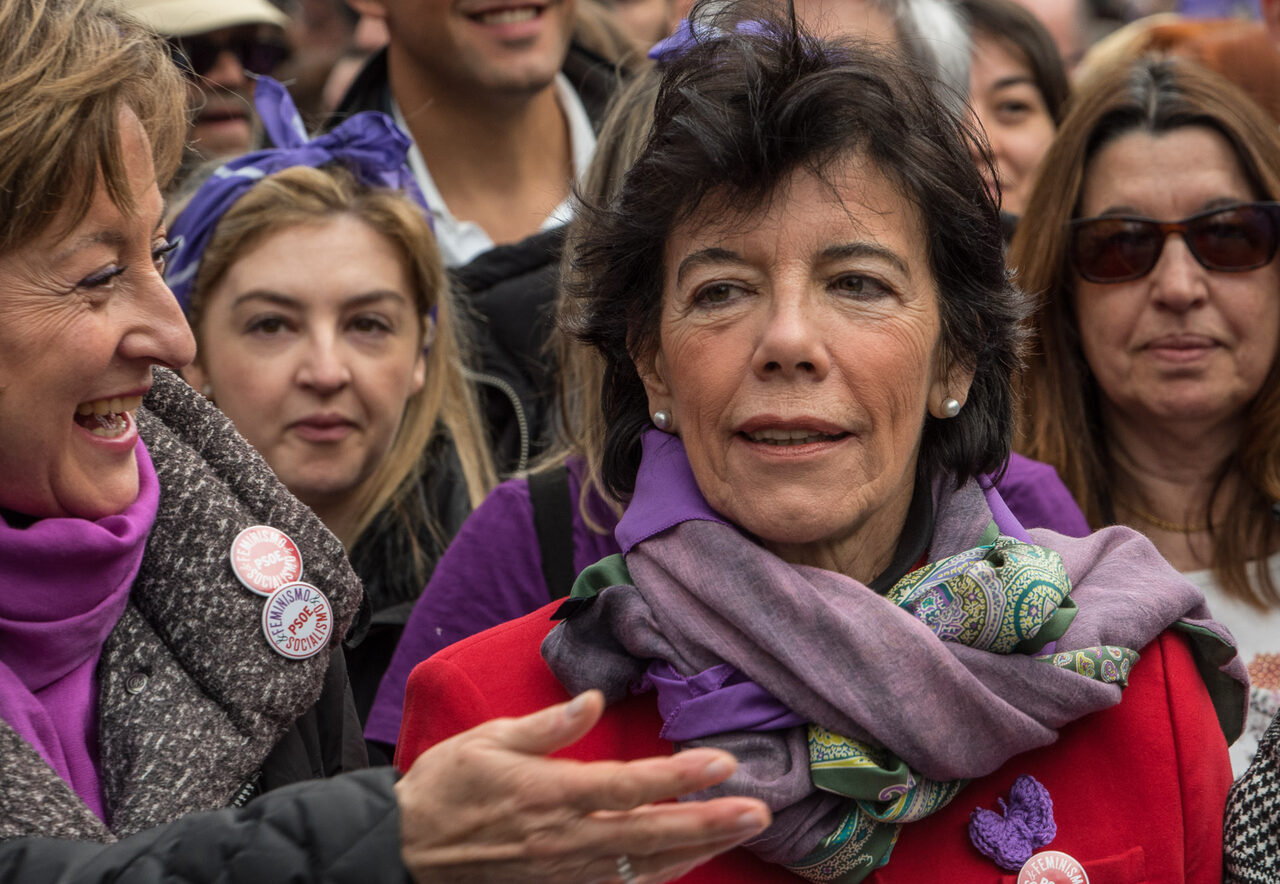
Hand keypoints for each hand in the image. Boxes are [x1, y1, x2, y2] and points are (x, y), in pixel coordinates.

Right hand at [396, 690, 770, 882]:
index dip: (678, 778)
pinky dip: (658, 876)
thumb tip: (594, 702)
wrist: (403, 852)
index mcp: (547, 794)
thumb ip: (547, 726)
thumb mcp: (487, 741)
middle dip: (708, 824)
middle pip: (649, 835)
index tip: (722, 765)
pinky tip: (687, 861)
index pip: (626, 786)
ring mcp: (563, 871)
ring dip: (695, 850)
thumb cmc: (444, 788)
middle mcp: (563, 838)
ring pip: (643, 867)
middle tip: (760, 812)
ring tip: (739, 831)